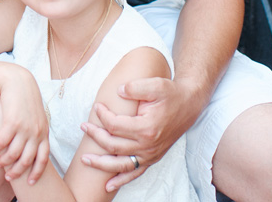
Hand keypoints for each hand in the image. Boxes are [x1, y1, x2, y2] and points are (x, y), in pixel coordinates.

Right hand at [0, 70, 49, 184]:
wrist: (18, 80)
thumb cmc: (24, 98)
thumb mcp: (35, 114)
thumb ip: (36, 129)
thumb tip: (34, 144)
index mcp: (43, 131)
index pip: (43, 158)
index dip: (37, 172)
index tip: (30, 182)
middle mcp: (36, 132)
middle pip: (27, 159)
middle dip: (18, 171)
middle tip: (9, 177)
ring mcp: (25, 127)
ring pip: (14, 153)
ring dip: (5, 161)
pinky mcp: (12, 121)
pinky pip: (3, 141)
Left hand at [81, 77, 197, 190]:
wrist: (188, 104)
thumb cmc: (171, 94)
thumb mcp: (156, 85)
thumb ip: (135, 87)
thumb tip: (118, 90)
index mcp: (146, 128)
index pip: (115, 126)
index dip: (102, 116)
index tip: (97, 106)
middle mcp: (148, 145)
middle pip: (113, 146)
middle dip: (95, 136)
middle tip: (83, 126)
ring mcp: (150, 154)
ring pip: (121, 165)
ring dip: (101, 164)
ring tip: (85, 160)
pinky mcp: (152, 158)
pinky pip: (135, 173)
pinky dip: (121, 180)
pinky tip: (108, 186)